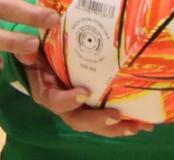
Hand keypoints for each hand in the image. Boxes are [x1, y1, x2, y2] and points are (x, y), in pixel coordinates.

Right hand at [24, 53, 154, 137]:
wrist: (42, 55)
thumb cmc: (39, 49)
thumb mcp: (31, 46)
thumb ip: (29, 49)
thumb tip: (30, 48)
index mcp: (46, 91)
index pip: (54, 100)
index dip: (68, 100)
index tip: (84, 93)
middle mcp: (62, 104)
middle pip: (79, 119)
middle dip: (99, 121)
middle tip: (118, 115)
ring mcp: (78, 106)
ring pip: (96, 124)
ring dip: (117, 127)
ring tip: (138, 126)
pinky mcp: (92, 104)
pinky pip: (106, 116)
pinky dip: (125, 121)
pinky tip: (144, 122)